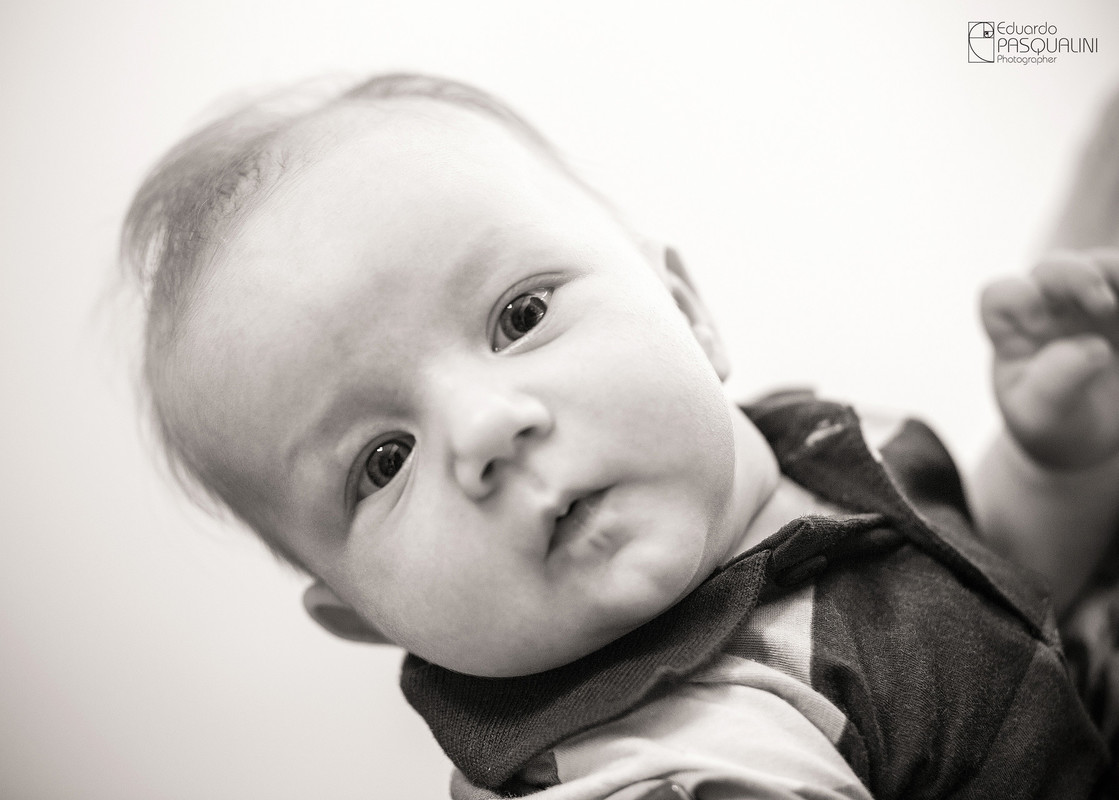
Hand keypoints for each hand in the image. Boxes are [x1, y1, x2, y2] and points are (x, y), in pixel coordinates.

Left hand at [981, 249, 1118, 468]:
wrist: (1090, 436)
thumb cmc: (1054, 422)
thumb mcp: (1044, 415)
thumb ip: (1056, 383)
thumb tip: (1094, 349)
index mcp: (1014, 331)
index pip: (1001, 296)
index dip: (1015, 297)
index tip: (1038, 324)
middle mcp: (1050, 307)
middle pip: (1053, 269)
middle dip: (1076, 276)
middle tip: (1102, 303)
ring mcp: (1092, 302)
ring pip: (1103, 266)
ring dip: (1115, 272)